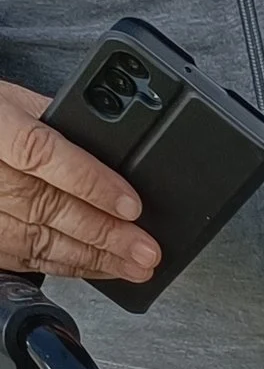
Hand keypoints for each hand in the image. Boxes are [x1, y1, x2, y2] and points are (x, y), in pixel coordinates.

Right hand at [0, 81, 157, 284]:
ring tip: (134, 266)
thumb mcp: (9, 100)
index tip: (129, 203)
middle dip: (104, 232)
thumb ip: (51, 121)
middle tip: (146, 248)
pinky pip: (26, 255)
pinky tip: (99, 268)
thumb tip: (105, 143)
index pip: (41, 152)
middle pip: (47, 205)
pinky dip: (68, 265)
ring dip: (93, 257)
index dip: (89, 181)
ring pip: (39, 237)